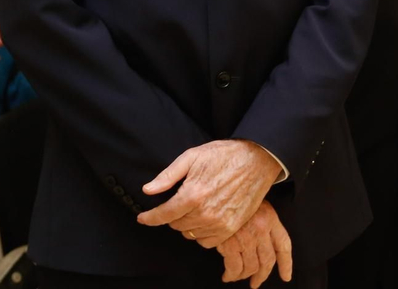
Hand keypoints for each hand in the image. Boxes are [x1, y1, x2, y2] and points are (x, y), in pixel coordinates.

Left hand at [138, 139, 281, 246]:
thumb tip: (147, 190)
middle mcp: (205, 213)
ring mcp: (219, 223)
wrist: (256, 161)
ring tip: (194, 208)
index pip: (164, 215)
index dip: (150, 218)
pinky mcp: (231, 229)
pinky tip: (204, 218)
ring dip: (186, 224)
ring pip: (190, 234)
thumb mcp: (192, 157)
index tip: (142, 218)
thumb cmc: (223, 155)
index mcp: (193, 194)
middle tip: (179, 201)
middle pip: (176, 225)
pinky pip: (206, 242)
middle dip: (172, 215)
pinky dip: (201, 233)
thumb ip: (168, 176)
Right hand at [215, 200, 292, 285]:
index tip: (285, 276)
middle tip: (256, 282)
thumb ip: (261, 222)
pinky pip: (235, 267)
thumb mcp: (252, 204)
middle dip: (262, 275)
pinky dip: (231, 275)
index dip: (286, 264)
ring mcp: (247, 237)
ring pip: (251, 267)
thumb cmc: (231, 195)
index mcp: (270, 217)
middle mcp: (261, 228)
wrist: (215, 189)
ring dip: (243, 275)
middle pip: (267, 261)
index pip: (283, 245)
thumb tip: (261, 246)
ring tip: (236, 276)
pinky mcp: (230, 243)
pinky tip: (228, 275)